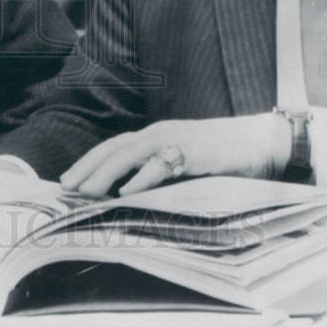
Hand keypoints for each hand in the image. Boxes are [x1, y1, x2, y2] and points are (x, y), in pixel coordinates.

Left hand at [60, 115, 290, 196]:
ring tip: (86, 191)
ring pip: (131, 154)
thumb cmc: (223, 156)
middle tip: (65, 187)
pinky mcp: (194, 152)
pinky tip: (127, 192)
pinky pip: (164, 164)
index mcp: (155, 136)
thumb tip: (130, 193)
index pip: (113, 147)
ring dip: (106, 173)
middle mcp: (160, 133)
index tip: (68, 179)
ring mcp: (176, 140)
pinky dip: (144, 177)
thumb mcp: (184, 164)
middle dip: (87, 167)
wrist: (261, 142)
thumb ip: (160, 172)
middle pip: (114, 148)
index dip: (89, 162)